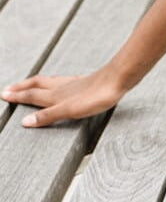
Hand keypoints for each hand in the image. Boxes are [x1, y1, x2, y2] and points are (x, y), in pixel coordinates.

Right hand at [1, 65, 125, 127]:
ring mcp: (73, 83)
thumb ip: (48, 116)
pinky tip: (61, 84)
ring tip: (28, 84)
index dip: (17, 96)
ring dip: (35, 83)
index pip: (31, 95)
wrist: (118, 79)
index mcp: (55, 95)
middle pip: (37, 85)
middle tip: (9, 88)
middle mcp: (61, 87)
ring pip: (48, 82)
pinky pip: (62, 81)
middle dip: (22, 87)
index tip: (4, 95)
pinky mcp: (84, 82)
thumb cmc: (97, 96)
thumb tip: (25, 122)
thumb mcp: (70, 110)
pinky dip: (53, 82)